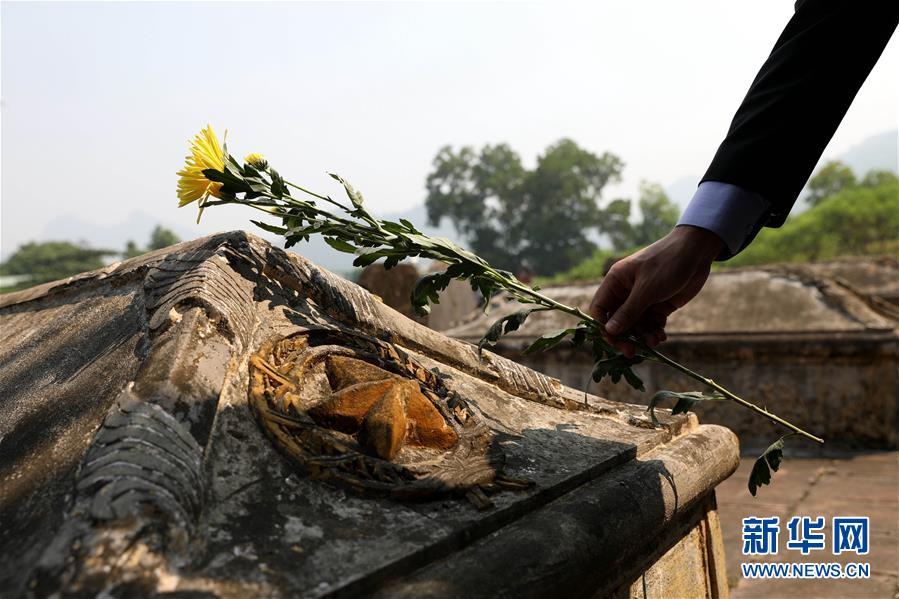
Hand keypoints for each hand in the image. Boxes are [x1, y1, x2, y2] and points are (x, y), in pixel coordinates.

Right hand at [588, 225, 723, 356]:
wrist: (697, 252)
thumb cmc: (667, 263)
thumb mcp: (647, 289)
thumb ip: (628, 311)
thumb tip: (609, 331)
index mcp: (616, 282)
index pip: (600, 309)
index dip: (603, 327)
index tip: (615, 341)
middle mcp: (626, 292)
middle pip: (617, 321)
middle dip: (625, 337)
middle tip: (632, 352)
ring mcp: (643, 299)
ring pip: (636, 326)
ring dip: (643, 337)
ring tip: (654, 341)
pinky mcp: (659, 305)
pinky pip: (651, 324)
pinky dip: (655, 332)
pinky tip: (662, 336)